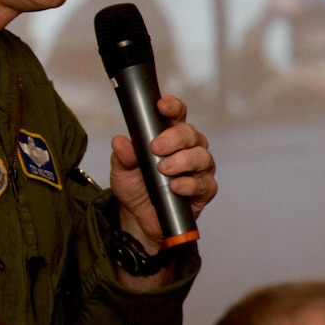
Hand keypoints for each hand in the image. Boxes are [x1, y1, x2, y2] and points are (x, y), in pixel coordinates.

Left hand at [109, 94, 216, 249]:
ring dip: (182, 161)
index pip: (176, 115)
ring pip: (201, 157)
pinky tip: (176, 187)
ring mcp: (198, 169)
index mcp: (170, 136)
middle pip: (191, 134)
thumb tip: (119, 141)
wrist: (138, 218)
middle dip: (174, 138)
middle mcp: (188, 149)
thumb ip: (122, 155)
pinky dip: (190, 184)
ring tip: (164, 169)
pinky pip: (205, 184)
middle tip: (156, 148)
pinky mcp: (204, 191)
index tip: (161, 106)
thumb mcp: (122, 170)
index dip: (172, 107)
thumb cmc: (135, 186)